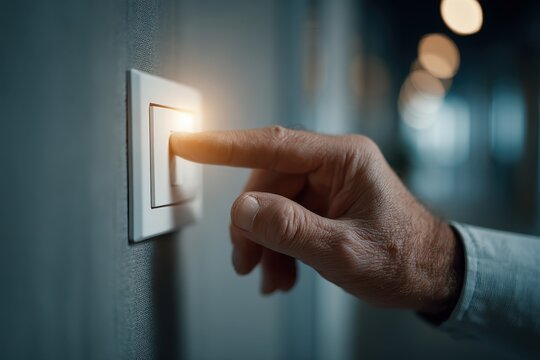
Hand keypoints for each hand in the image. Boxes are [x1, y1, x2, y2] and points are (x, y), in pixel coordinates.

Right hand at [170, 126, 463, 314]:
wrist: (431, 275)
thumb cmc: (403, 259)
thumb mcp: (344, 251)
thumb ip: (290, 229)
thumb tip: (242, 208)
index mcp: (344, 159)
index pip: (272, 144)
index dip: (224, 145)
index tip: (187, 141)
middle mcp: (333, 165)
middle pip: (267, 183)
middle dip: (251, 225)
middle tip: (244, 261)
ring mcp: (327, 185)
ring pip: (271, 204)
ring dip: (263, 242)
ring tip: (268, 276)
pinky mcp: (323, 204)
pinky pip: (285, 219)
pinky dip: (277, 248)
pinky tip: (282, 274)